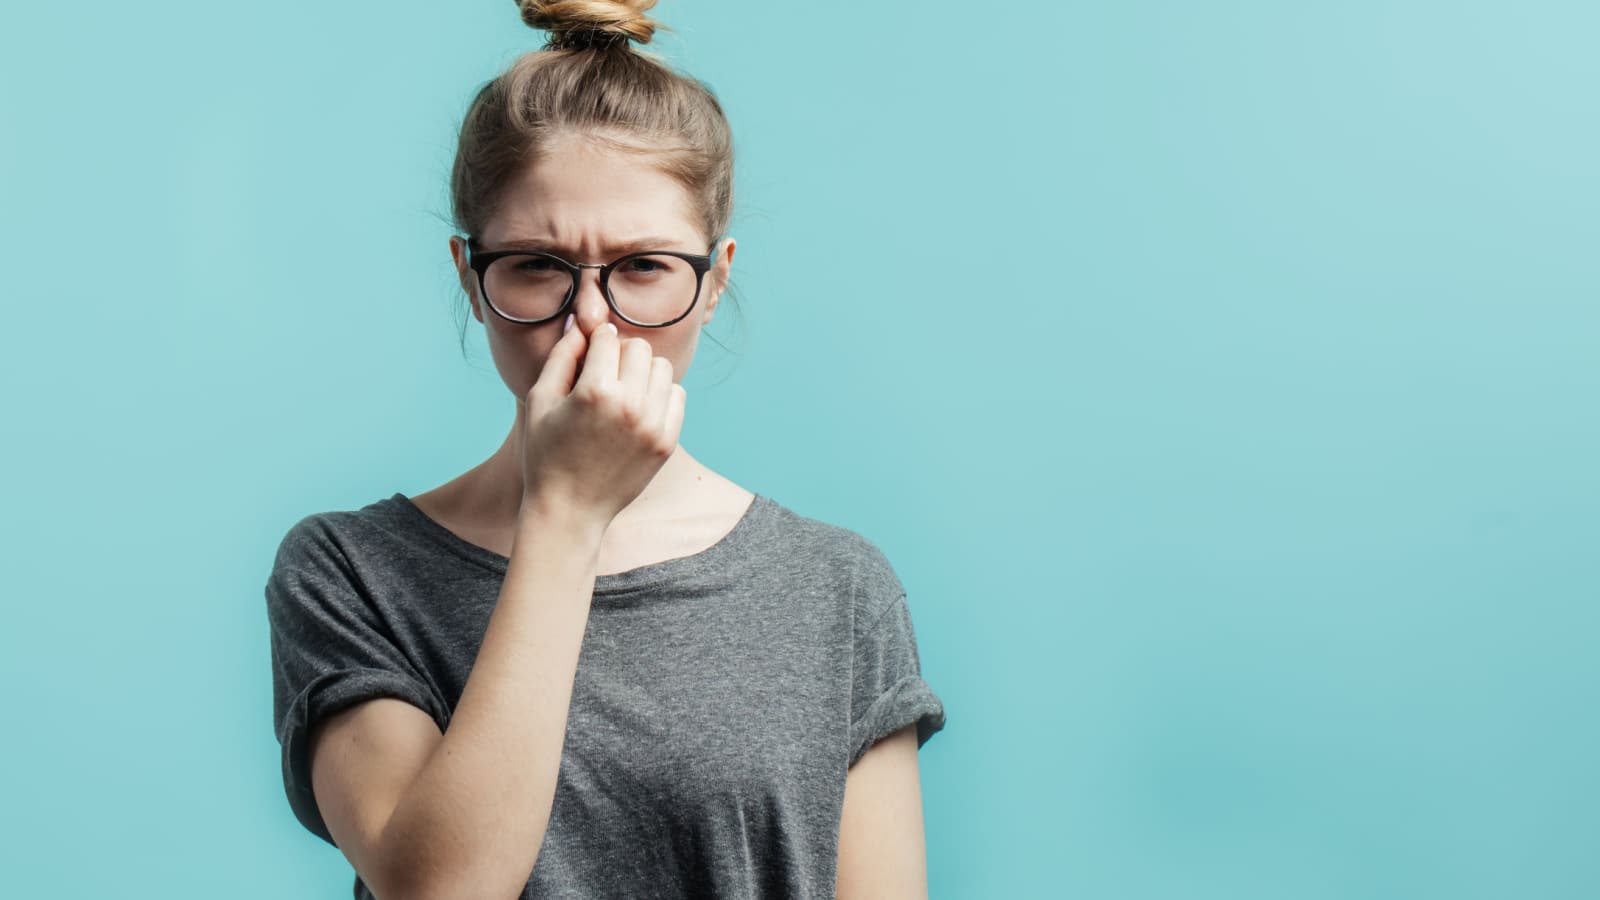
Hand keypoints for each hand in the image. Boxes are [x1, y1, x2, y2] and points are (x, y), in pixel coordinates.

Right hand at [515, 316, 685, 527]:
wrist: (570, 510)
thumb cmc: (545, 453)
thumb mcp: (540, 400)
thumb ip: (563, 356)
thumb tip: (583, 322)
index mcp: (595, 392)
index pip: (609, 338)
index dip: (595, 342)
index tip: (589, 356)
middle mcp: (630, 406)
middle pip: (639, 348)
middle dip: (621, 355)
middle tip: (604, 375)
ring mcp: (653, 426)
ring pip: (663, 368)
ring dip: (643, 372)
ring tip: (622, 391)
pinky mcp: (667, 442)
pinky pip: (677, 395)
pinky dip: (659, 395)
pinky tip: (638, 409)